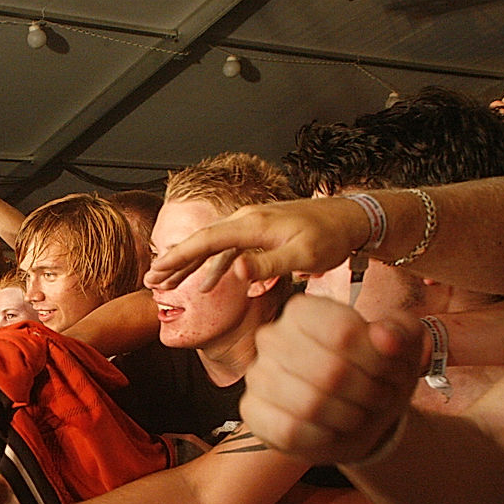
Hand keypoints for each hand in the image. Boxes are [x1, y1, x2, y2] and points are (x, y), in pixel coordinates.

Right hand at [144, 197, 369, 292]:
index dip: (178, 258)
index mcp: (252, 224)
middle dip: (173, 262)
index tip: (156, 272)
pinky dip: (212, 268)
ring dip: (189, 267)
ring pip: (212, 247)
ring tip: (167, 286)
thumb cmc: (331, 237)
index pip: (205, 241)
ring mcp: (252, 225)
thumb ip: (268, 265)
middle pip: (201, 242)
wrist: (353, 218)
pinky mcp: (259, 233)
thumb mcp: (303, 256)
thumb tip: (235, 273)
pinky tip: (204, 285)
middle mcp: (246, 220)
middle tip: (150, 282)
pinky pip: (228, 251)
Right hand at [240, 293, 422, 463]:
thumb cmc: (376, 373)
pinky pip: (290, 430)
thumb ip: (402, 332)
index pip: (343, 332)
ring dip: (348, 417)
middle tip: (379, 398)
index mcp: (303, 310)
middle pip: (330, 371)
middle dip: (367, 393)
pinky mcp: (252, 411)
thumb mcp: (403, 346)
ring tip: (358, 414)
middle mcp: (271, 337)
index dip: (377, 360)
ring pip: (310, 404)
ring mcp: (257, 375)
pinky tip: (331, 430)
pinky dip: (322, 437)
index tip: (389, 371)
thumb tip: (386, 336)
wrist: (357, 414)